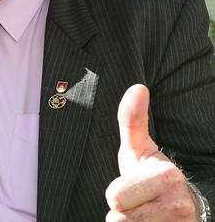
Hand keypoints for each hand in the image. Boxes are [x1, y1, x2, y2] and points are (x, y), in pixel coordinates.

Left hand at [105, 84, 197, 220]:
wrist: (182, 209)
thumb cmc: (151, 176)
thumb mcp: (139, 149)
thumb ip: (132, 121)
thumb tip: (138, 87)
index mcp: (165, 177)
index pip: (114, 197)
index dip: (116, 195)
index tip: (133, 187)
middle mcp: (177, 205)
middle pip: (118, 219)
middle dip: (121, 212)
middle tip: (136, 203)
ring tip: (143, 215)